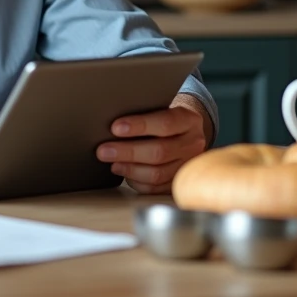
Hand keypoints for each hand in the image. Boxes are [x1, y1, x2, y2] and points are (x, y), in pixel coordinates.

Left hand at [95, 94, 209, 193]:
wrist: (185, 131)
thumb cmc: (164, 117)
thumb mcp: (160, 108)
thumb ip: (143, 113)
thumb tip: (112, 127)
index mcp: (188, 120)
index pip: (165, 123)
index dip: (140, 126)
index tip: (115, 128)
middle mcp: (193, 144)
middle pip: (159, 151)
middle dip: (128, 152)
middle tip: (103, 150)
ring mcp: (188, 165)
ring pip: (158, 174)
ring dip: (130, 169)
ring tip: (112, 163)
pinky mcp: (179, 181)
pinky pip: (156, 188)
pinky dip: (137, 182)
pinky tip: (124, 173)